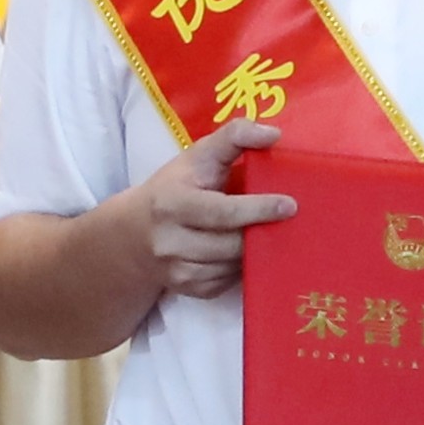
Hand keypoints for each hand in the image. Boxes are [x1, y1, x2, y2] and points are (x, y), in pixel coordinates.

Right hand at [131, 120, 295, 300]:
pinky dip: (239, 265)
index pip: (222, 212)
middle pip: (232, 243)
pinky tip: (240, 249)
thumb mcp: (198, 155)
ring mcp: (177, 270)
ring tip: (262, 231)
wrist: (133, 233)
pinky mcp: (188, 290)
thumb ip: (234, 136)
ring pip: (233, 264)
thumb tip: (274, 134)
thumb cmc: (174, 187)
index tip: (290, 205)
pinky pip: (227, 281)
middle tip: (286, 219)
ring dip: (253, 249)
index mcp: (171, 203)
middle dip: (261, 231)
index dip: (259, 210)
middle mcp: (169, 241)